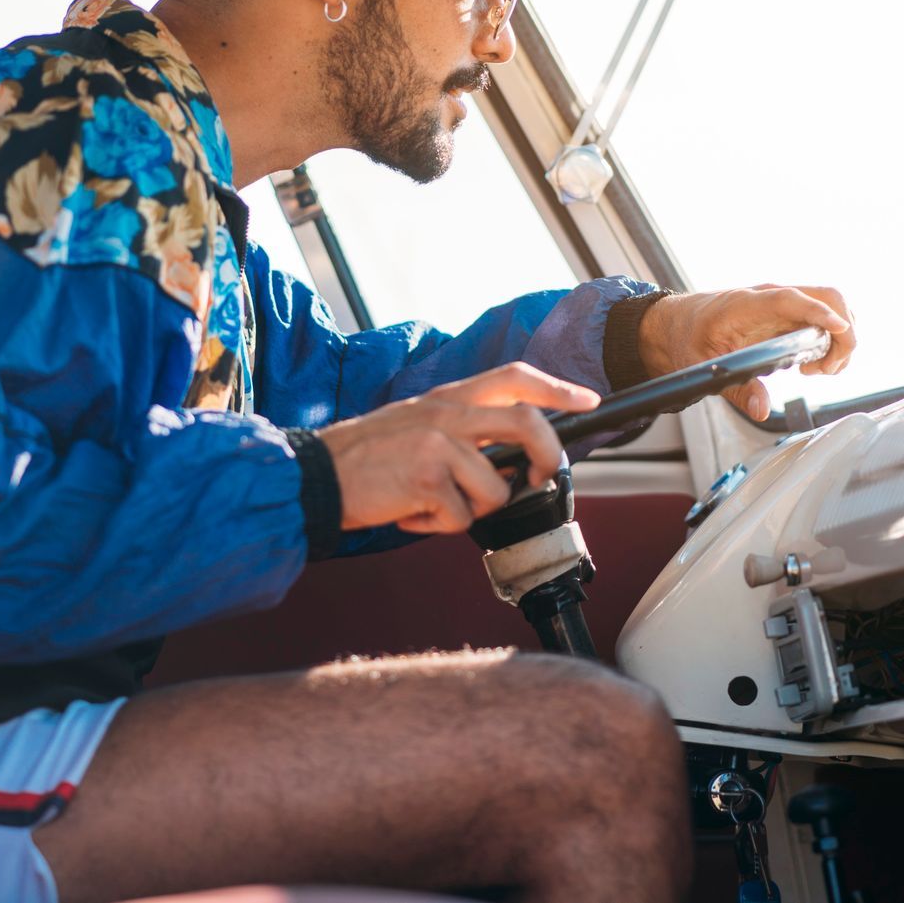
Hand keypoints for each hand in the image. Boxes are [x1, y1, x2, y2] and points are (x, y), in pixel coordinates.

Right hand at [317, 362, 600, 534]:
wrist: (316, 476)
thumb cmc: (367, 457)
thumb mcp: (415, 422)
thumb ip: (461, 429)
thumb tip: (509, 459)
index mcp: (447, 397)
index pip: (513, 378)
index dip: (556, 388)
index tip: (588, 399)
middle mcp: (446, 413)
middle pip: (527, 424)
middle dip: (549, 455)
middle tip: (541, 477)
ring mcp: (437, 443)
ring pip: (496, 488)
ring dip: (471, 510)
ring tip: (434, 504)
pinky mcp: (426, 478)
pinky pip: (461, 518)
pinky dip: (437, 526)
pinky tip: (410, 513)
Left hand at [638, 286, 855, 422]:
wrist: (676, 323)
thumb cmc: (687, 338)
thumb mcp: (702, 368)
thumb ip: (736, 390)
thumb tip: (763, 411)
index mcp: (746, 304)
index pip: (789, 299)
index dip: (818, 312)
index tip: (841, 329)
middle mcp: (771, 297)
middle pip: (827, 296)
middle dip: (843, 333)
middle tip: (826, 370)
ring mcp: (783, 303)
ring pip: (832, 307)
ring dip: (839, 340)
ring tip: (816, 371)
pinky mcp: (789, 314)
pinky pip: (824, 318)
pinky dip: (831, 341)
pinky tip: (811, 366)